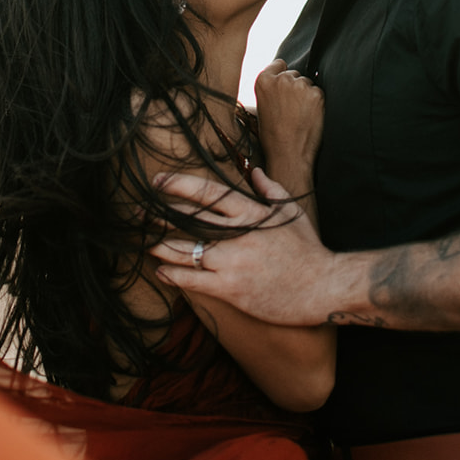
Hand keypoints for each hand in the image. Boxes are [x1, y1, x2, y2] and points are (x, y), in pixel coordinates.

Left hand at [151, 166, 336, 323]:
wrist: (322, 287)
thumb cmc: (308, 251)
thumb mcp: (291, 213)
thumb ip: (270, 189)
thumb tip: (253, 171)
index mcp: (251, 212)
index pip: (208, 192)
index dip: (179, 185)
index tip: (158, 182)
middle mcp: (238, 234)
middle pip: (189, 219)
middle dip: (159, 215)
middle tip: (136, 212)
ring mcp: (233, 262)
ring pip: (185, 250)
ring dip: (160, 246)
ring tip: (145, 242)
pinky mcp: (231, 288)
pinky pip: (192, 280)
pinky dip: (173, 275)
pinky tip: (160, 271)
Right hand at [254, 59, 323, 187]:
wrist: (288, 153)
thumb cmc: (272, 135)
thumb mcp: (261, 107)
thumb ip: (270, 90)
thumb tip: (281, 80)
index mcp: (263, 80)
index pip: (279, 64)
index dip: (282, 76)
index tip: (284, 87)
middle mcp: (282, 79)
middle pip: (294, 74)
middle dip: (295, 87)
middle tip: (291, 108)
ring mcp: (300, 85)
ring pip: (307, 83)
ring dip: (306, 95)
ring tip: (300, 115)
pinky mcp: (316, 94)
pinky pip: (319, 93)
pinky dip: (317, 103)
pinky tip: (310, 117)